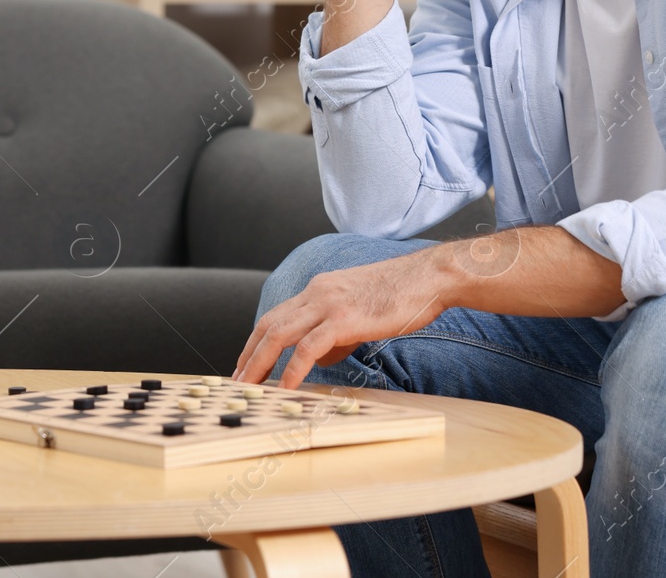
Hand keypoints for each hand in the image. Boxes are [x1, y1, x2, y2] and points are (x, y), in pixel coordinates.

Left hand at [232, 248, 452, 388]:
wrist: (428, 278)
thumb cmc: (402, 296)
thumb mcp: (359, 312)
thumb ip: (335, 333)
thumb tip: (319, 359)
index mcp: (319, 289)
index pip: (276, 316)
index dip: (256, 341)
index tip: (246, 363)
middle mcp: (317, 292)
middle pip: (268, 324)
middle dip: (248, 355)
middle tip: (237, 381)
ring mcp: (328, 304)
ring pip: (279, 334)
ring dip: (259, 363)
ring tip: (249, 387)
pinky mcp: (344, 318)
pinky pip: (308, 347)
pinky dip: (292, 369)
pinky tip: (286, 387)